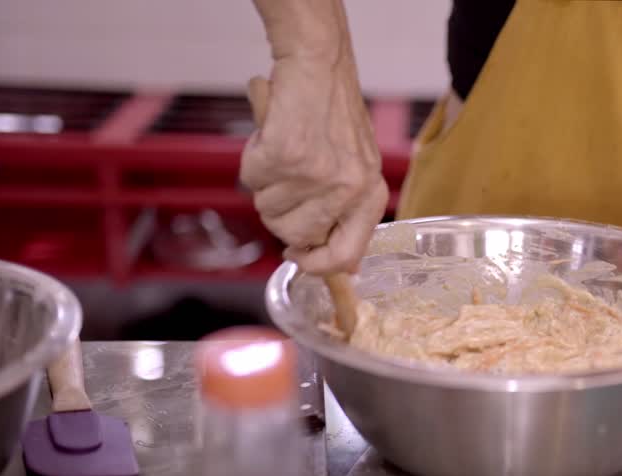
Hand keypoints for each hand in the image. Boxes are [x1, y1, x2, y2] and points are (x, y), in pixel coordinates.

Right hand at [239, 56, 387, 273]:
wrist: (318, 63)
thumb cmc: (334, 114)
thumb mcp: (358, 167)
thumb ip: (348, 214)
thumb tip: (340, 266)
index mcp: (370, 196)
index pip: (344, 257)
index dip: (314, 265)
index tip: (296, 256)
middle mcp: (348, 189)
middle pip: (294, 236)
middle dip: (280, 213)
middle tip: (288, 180)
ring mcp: (316, 175)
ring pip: (267, 208)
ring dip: (266, 183)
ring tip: (285, 151)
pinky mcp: (284, 156)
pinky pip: (251, 179)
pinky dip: (253, 159)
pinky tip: (273, 137)